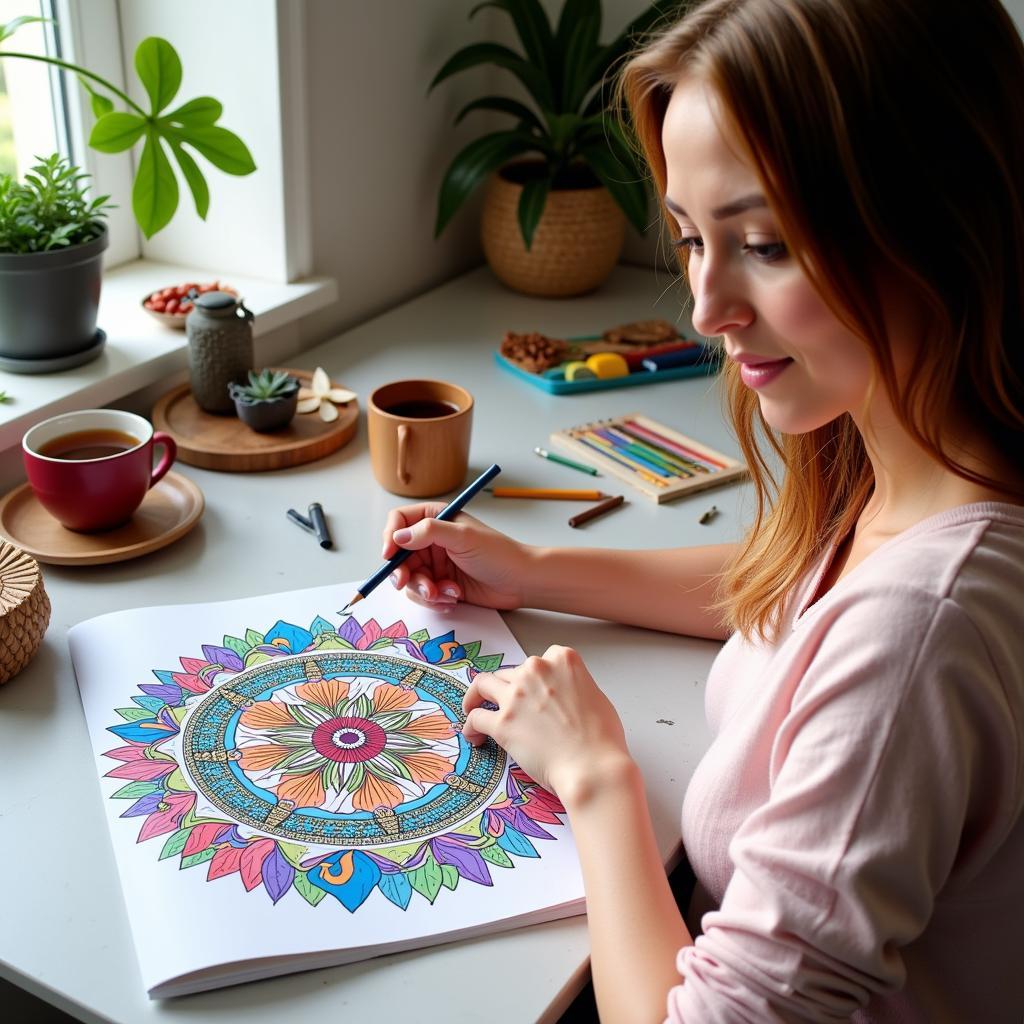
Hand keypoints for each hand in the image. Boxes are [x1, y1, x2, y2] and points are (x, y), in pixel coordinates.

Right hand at [381, 503, 530, 609]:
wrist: (521, 582)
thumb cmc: (498, 554)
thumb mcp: (462, 537)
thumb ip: (428, 532)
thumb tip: (398, 537)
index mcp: (436, 519)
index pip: (399, 522)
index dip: (390, 537)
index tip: (389, 555)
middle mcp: (432, 541)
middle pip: (399, 556)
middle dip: (404, 573)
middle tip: (406, 583)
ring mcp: (436, 564)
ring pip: (410, 580)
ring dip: (423, 590)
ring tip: (445, 594)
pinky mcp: (441, 586)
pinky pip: (423, 596)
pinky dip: (435, 600)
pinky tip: (454, 598)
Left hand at [462, 645, 631, 800]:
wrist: (592, 767)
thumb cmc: (602, 739)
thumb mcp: (595, 696)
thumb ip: (573, 686)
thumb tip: (563, 696)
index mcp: (562, 660)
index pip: (538, 660)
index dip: (532, 677)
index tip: (529, 688)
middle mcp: (536, 670)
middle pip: (510, 672)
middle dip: (507, 688)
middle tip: (505, 704)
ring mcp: (516, 695)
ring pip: (483, 684)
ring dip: (476, 697)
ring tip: (473, 708)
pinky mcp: (502, 722)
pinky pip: (476, 717)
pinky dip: (471, 726)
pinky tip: (474, 736)